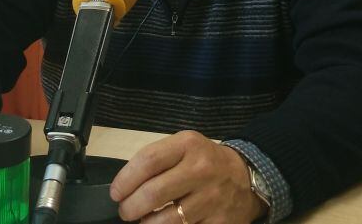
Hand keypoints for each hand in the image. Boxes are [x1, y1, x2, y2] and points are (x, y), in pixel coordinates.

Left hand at [110, 130, 266, 222]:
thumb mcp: (184, 147)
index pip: (148, 161)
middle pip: (153, 193)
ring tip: (143, 220)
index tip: (116, 192)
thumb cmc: (205, 160)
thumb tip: (125, 185)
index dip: (125, 180)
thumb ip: (157, 160)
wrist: (245, 176)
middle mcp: (201, 170)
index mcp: (188, 145)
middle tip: (125, 210)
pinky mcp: (219, 223)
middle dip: (130, 207)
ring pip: (167, 221)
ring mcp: (212, 199)